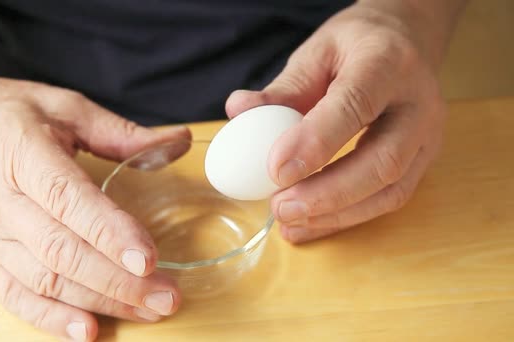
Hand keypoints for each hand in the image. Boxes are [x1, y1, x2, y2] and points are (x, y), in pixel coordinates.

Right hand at [0, 75, 190, 339]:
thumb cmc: (13, 114)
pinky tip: (89, 331)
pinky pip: (16, 295)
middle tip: (166, 296)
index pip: (67, 199)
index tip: (149, 259)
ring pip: (45, 279)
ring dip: (99, 301)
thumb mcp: (67, 107)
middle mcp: (1, 199)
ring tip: (148, 310)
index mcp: (22, 152)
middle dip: (118, 280)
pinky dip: (51, 318)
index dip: (109, 232)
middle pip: (61, 250)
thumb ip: (122, 132)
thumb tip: (179, 142)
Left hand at [226, 3, 448, 242]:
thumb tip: (238, 110)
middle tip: (280, 206)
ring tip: (290, 222)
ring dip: (337, 215)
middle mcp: (419, 103)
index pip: (355, 105)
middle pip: (383, 161)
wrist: (408, 41)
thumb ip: (282, 88)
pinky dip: (347, 218)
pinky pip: (390, 199)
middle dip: (327, 193)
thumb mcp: (317, 52)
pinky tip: (311, 223)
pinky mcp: (424, 161)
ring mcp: (428, 136)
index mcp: (388, 63)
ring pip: (391, 190)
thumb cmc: (358, 45)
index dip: (315, 142)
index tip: (275, 170)